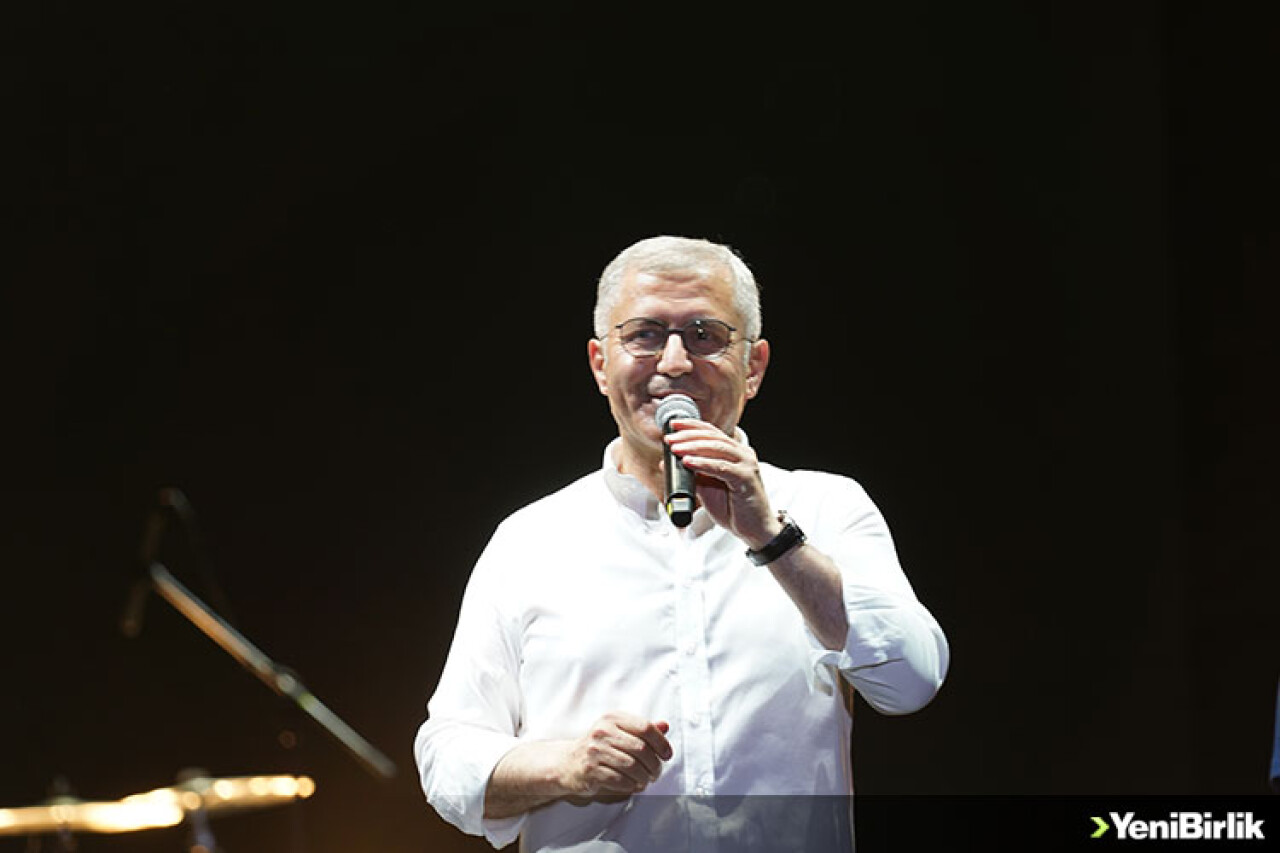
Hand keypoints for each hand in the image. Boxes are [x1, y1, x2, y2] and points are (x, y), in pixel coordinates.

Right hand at [560, 712, 672, 795]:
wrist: (567, 763)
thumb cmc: (598, 747)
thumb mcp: (618, 732)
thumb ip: (641, 730)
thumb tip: (665, 725)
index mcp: (612, 718)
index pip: (645, 727)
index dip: (661, 742)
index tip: (667, 755)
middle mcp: (602, 731)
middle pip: (641, 749)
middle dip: (654, 764)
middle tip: (656, 773)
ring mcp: (594, 751)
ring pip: (632, 766)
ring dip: (644, 777)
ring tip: (646, 780)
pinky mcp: (590, 770)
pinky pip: (620, 780)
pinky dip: (632, 786)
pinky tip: (633, 785)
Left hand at [664, 419, 781, 548]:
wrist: (754, 529)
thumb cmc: (733, 509)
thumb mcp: (706, 488)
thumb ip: (690, 474)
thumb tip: (667, 463)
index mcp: (735, 452)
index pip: (711, 432)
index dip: (691, 426)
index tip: (672, 425)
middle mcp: (743, 454)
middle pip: (713, 437)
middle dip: (688, 436)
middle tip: (669, 439)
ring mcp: (747, 464)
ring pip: (717, 448)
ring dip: (692, 447)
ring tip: (675, 449)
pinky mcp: (746, 478)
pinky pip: (721, 467)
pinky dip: (703, 463)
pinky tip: (688, 462)